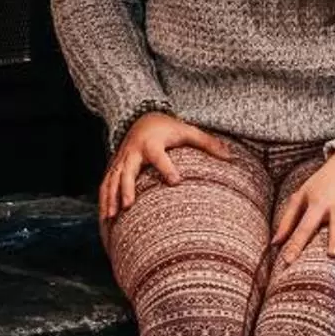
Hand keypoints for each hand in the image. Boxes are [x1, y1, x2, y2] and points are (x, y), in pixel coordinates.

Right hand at [100, 112, 231, 223]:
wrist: (140, 117)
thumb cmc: (167, 128)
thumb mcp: (188, 131)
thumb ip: (208, 143)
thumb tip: (231, 157)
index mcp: (152, 143)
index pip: (159, 156)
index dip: (166, 167)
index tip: (176, 181)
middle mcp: (134, 152)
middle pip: (127, 171)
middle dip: (126, 188)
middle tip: (129, 206)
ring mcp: (122, 160)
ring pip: (112, 179)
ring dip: (110, 198)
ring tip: (111, 217)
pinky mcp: (115, 166)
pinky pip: (106, 184)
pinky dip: (103, 199)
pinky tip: (105, 217)